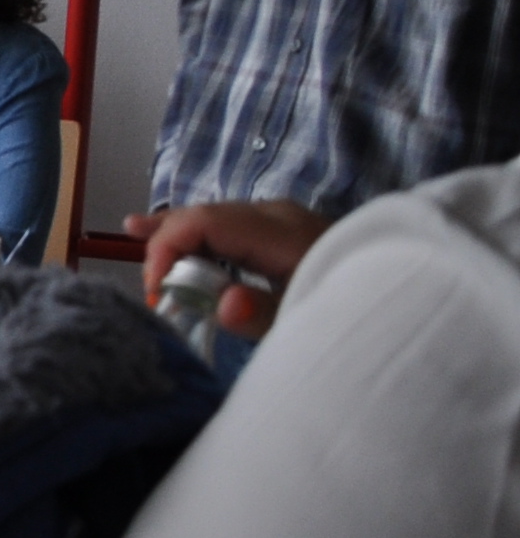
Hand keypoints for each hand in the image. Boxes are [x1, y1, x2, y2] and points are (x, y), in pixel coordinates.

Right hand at [127, 199, 333, 336]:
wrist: (403, 306)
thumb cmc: (351, 315)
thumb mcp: (307, 322)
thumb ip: (263, 315)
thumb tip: (222, 302)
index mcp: (284, 233)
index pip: (205, 223)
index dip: (168, 252)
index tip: (159, 296)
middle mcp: (279, 215)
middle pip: (205, 215)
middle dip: (168, 248)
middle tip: (155, 293)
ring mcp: (282, 218)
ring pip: (213, 216)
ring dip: (176, 236)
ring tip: (133, 237)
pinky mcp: (283, 229)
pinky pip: (227, 222)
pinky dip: (193, 228)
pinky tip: (150, 223)